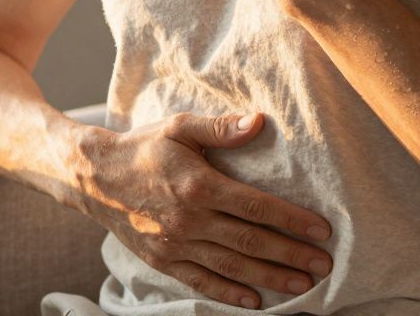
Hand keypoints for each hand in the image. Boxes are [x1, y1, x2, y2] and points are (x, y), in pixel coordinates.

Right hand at [74, 112, 334, 308]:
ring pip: (231, 266)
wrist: (95, 177)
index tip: (321, 230)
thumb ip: (219, 128)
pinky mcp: (162, 260)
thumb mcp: (179, 127)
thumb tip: (258, 121)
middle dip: (291, 254)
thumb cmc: (143, 148)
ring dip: (269, 277)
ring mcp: (175, 243)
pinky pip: (200, 281)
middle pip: (250, 241)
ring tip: (302, 284)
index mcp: (198, 184)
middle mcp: (188, 218)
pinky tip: (254, 301)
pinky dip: (228, 293)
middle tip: (324, 265)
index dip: (292, 219)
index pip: (256, 206)